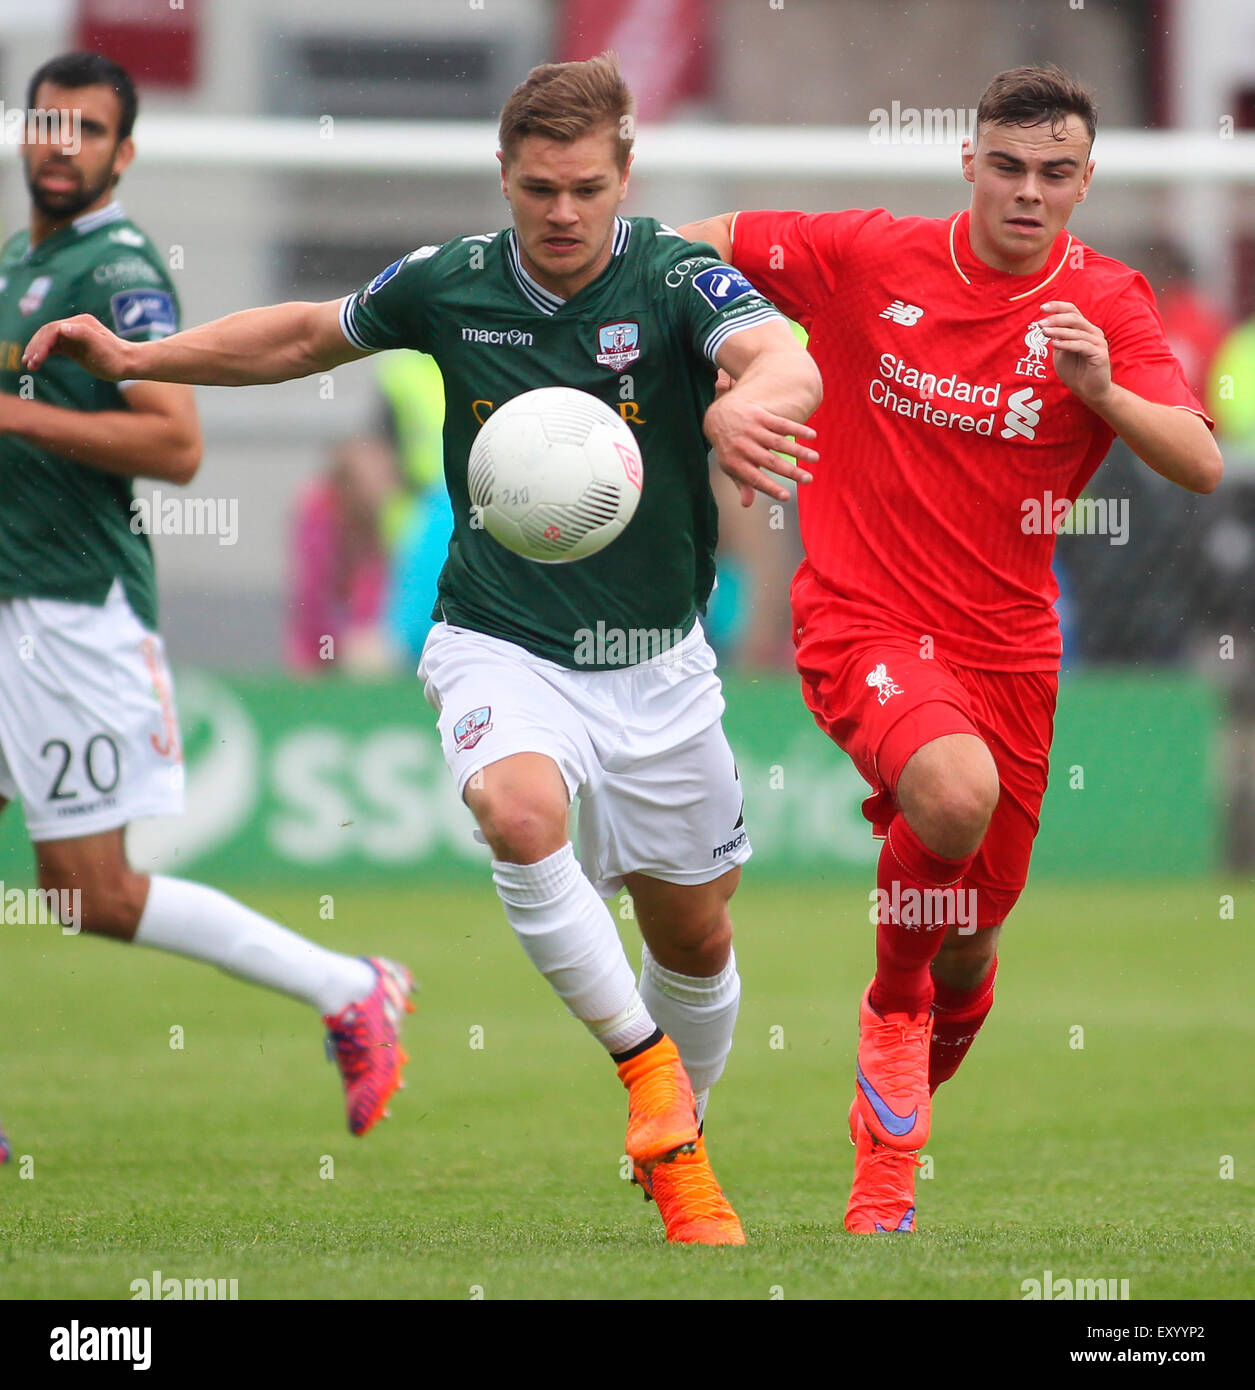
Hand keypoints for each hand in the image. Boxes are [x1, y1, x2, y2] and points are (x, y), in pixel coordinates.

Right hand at [23, 314, 133, 379]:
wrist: (130, 363)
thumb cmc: (116, 358)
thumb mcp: (100, 348)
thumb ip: (82, 335)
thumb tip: (63, 328)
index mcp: (80, 323)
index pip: (53, 330)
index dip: (42, 344)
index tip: (35, 359)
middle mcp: (75, 326)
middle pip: (47, 333)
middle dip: (36, 347)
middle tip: (27, 362)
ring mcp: (74, 335)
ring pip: (48, 339)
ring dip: (37, 350)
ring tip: (28, 364)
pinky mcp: (74, 345)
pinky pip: (54, 346)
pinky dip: (44, 353)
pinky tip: (37, 362)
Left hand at [704, 391, 816, 507]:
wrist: (718, 416)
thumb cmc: (728, 447)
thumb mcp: (730, 466)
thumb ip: (742, 483)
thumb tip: (747, 504)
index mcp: (735, 463)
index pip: (755, 479)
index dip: (770, 488)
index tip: (786, 497)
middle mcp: (744, 447)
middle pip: (771, 462)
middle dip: (791, 471)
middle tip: (808, 480)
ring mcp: (752, 430)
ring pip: (778, 442)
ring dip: (799, 450)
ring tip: (815, 458)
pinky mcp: (760, 416)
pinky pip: (781, 424)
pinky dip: (798, 429)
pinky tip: (812, 436)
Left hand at [1040, 300, 1110, 407]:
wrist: (1090, 391)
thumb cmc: (1075, 372)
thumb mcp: (1061, 353)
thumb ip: (1057, 339)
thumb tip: (1046, 326)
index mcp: (1084, 329)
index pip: (1072, 311)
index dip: (1058, 307)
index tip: (1042, 307)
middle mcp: (1093, 332)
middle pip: (1074, 318)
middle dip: (1056, 319)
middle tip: (1041, 323)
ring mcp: (1098, 342)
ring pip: (1077, 331)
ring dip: (1058, 331)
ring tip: (1044, 332)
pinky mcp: (1099, 354)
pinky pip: (1081, 345)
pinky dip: (1067, 344)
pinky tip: (1054, 344)